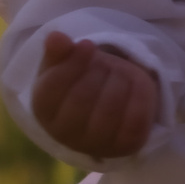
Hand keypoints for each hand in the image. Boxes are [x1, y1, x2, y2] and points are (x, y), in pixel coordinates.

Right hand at [31, 33, 156, 158]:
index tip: (88, 44)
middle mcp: (66, 135)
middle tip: (106, 61)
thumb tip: (56, 37)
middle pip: (83, 97)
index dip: (73, 62)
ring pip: (111, 108)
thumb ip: (58, 51)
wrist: (102, 108)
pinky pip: (136, 118)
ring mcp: (96, 144)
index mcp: (44, 111)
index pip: (54, 87)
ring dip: (120, 78)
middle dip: (99, 70)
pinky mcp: (126, 146)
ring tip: (119, 70)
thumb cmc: (77, 81)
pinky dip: (140, 93)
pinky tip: (137, 80)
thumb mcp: (63, 63)